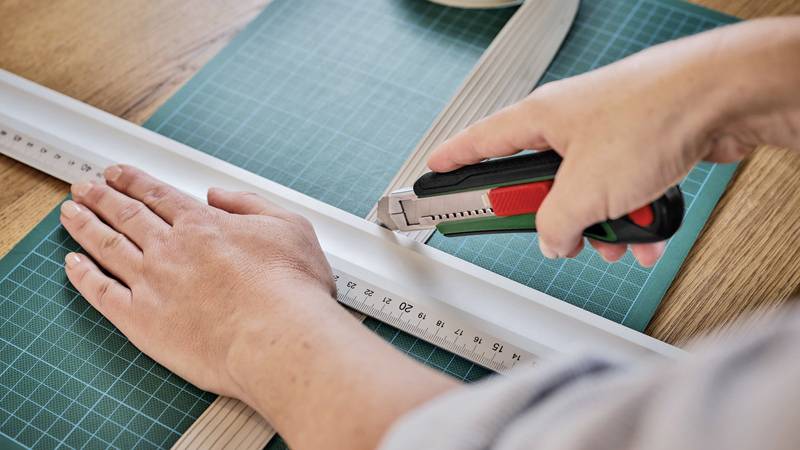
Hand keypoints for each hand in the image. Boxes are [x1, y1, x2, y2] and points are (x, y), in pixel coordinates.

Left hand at [60, 165, 335, 397]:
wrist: (278, 337)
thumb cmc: (291, 288)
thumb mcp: (289, 226)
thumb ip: (250, 204)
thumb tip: (218, 196)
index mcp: (203, 224)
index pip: (157, 195)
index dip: (132, 180)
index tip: (115, 174)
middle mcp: (171, 248)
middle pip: (126, 215)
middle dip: (101, 197)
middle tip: (83, 187)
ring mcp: (152, 283)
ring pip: (107, 247)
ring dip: (85, 226)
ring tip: (70, 213)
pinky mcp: (142, 321)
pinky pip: (102, 293)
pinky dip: (83, 277)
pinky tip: (72, 265)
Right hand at [428, 18, 799, 266]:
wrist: (726, 97)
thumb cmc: (653, 116)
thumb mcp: (584, 190)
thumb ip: (554, 225)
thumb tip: (551, 242)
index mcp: (540, 118)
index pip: (480, 141)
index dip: (454, 159)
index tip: (435, 171)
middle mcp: (571, 122)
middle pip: (540, 180)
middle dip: (553, 216)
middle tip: (554, 235)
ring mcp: (608, 133)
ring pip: (586, 192)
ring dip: (600, 225)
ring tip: (617, 240)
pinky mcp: (643, 147)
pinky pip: (622, 191)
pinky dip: (631, 216)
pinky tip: (646, 233)